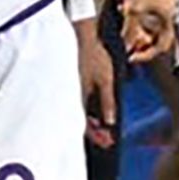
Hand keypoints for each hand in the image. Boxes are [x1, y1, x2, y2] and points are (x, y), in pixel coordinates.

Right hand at [77, 18, 116, 147]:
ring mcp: (68, 89)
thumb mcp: (106, 80)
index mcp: (79, 97)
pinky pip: (75, 103)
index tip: (108, 142)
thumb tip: (110, 121)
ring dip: (90, 122)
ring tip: (103, 127)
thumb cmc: (93, 56)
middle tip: (107, 139)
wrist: (79, 37)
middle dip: (95, 132)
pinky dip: (85, 111)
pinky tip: (93, 112)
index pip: (86, 124)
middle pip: (80, 121)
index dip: (97, 135)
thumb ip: (108, 102)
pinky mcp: (70, 83)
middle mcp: (70, 96)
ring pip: (77, 113)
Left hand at [124, 0, 178, 61]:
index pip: (162, 46)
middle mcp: (171, 13)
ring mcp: (167, 4)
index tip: (131, 57)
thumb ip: (130, 30)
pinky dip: (138, 15)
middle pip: (157, 36)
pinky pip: (149, 12)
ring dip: (138, 28)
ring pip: (152, 24)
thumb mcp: (132, 10)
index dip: (146, 55)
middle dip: (141, 42)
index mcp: (169, 20)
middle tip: (127, 45)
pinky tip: (123, 9)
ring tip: (123, 25)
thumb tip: (126, 47)